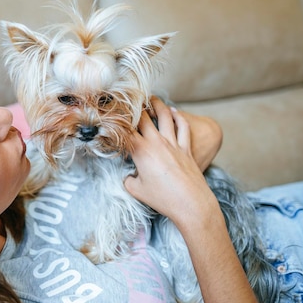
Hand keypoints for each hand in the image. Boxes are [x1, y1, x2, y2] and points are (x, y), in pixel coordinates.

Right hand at [124, 99, 219, 227]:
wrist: (191, 204)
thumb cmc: (163, 199)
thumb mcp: (136, 190)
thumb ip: (128, 179)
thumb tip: (128, 175)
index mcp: (141, 152)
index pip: (125, 130)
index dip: (117, 121)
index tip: (111, 116)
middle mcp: (157, 143)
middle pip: (144, 117)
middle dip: (135, 107)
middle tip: (129, 100)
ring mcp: (174, 144)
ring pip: (165, 116)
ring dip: (157, 104)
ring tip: (151, 98)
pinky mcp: (186, 148)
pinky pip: (183, 127)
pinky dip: (178, 117)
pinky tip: (174, 111)